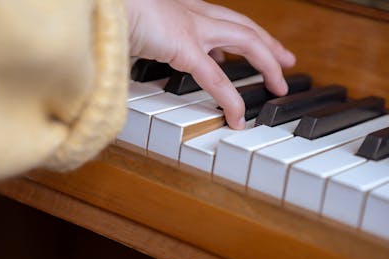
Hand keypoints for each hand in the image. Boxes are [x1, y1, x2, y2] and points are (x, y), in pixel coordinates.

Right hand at [125, 0, 295, 128]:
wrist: (100, 4)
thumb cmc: (111, 13)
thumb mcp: (136, 29)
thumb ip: (148, 42)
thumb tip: (144, 54)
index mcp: (184, 9)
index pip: (226, 20)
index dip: (248, 33)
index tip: (261, 44)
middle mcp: (194, 13)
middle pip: (245, 27)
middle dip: (270, 45)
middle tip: (287, 61)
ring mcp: (193, 28)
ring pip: (246, 42)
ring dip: (267, 64)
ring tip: (279, 85)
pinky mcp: (185, 48)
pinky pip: (216, 79)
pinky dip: (231, 100)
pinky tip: (238, 118)